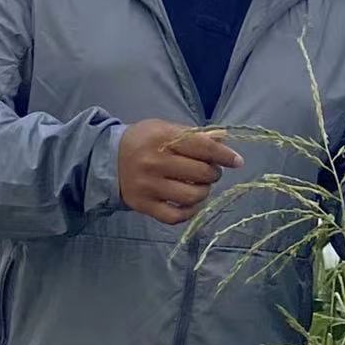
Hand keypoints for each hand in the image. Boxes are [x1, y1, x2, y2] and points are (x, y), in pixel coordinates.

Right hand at [119, 119, 243, 224]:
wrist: (106, 159)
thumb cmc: (143, 140)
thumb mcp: (166, 128)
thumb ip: (194, 134)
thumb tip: (224, 139)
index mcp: (163, 138)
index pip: (203, 148)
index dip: (225, 156)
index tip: (237, 161)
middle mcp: (155, 162)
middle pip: (201, 173)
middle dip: (213, 173)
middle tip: (210, 171)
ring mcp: (148, 186)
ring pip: (191, 195)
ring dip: (204, 192)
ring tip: (201, 186)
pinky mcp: (143, 205)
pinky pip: (174, 216)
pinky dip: (189, 211)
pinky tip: (190, 203)